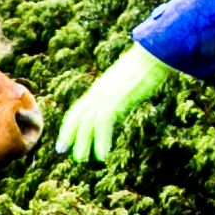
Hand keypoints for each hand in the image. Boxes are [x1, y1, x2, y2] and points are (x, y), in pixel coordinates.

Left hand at [53, 46, 175, 165]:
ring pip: (87, 123)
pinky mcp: (116, 100)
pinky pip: (104, 125)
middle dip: (68, 134)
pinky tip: (102, 156)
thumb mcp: (130, 79)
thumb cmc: (147, 64)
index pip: (79, 108)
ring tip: (81, 160)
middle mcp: (98, 92)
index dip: (70, 124)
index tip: (65, 136)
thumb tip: (127, 94)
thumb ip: (123, 90)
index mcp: (101, 87)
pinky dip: (101, 142)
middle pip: (77, 116)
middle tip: (61, 150)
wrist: (153, 54)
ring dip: (83, 143)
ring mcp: (105, 96)